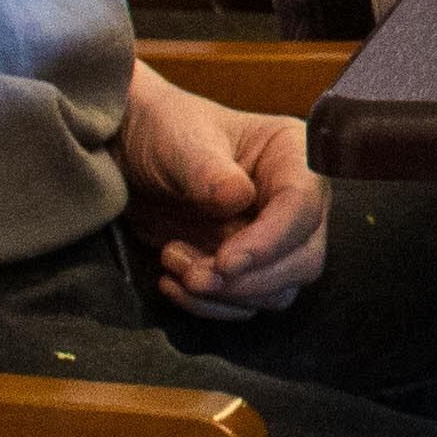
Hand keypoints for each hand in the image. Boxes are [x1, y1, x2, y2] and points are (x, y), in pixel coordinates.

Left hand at [121, 67, 330, 320]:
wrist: (132, 155)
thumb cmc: (164, 133)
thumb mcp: (180, 142)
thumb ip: (209, 172)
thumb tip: (239, 199)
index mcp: (293, 156)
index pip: (302, 206)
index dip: (269, 241)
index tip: (224, 262)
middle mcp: (296, 200)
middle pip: (304, 258)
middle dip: (248, 279)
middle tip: (196, 276)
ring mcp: (276, 237)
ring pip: (278, 290)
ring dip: (225, 294)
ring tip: (173, 261)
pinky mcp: (250, 266)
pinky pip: (246, 303)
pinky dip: (210, 304)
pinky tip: (172, 281)